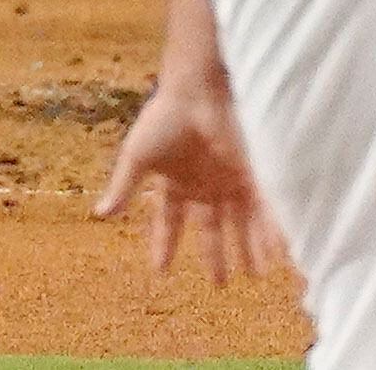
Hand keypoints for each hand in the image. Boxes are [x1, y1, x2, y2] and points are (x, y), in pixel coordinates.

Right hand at [93, 82, 287, 284]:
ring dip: (248, 248)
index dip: (165, 245)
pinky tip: (276, 250)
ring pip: (241, 222)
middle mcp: (205, 183)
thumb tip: (99, 215)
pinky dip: (269, 228)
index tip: (161, 271)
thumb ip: (123, 187)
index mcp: (176, 182)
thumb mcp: (137, 157)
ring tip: (257, 276)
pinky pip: (263, 206)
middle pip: (212, 228)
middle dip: (216, 255)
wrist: (196, 90)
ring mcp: (230, 177)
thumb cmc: (164, 118)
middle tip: (220, 285)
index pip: (170, 222)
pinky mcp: (251, 170)